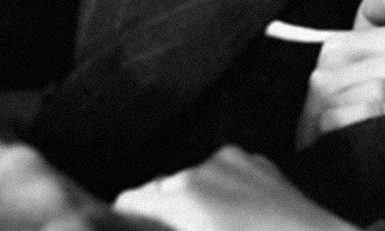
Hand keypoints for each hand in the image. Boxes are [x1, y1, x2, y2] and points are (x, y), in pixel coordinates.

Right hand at [112, 146, 356, 230]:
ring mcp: (234, 161)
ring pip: (190, 180)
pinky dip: (219, 192)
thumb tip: (135, 223)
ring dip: (190, 202)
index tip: (132, 229)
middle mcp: (203, 169)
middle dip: (160, 214)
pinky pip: (221, 174)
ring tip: (211, 228)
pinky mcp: (258, 161)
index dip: (126, 221)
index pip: (129, 201)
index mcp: (184, 197)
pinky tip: (235, 219)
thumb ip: (165, 227)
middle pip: (159, 189)